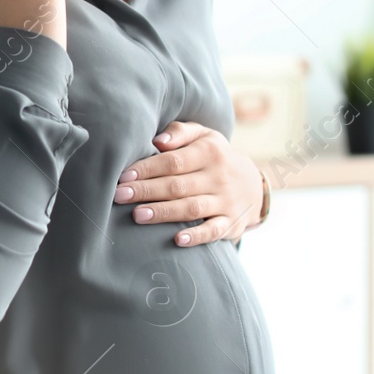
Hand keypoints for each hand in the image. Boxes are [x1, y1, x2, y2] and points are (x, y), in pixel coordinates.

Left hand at [112, 121, 264, 245]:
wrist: (253, 183)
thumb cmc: (214, 156)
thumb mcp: (203, 136)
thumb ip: (179, 133)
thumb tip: (157, 141)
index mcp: (208, 152)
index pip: (173, 161)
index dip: (147, 169)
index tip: (123, 176)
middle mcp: (218, 176)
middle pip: (177, 185)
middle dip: (146, 191)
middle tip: (119, 195)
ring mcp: (225, 201)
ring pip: (191, 208)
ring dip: (164, 213)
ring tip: (138, 215)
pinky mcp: (230, 223)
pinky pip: (214, 231)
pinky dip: (197, 237)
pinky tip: (177, 240)